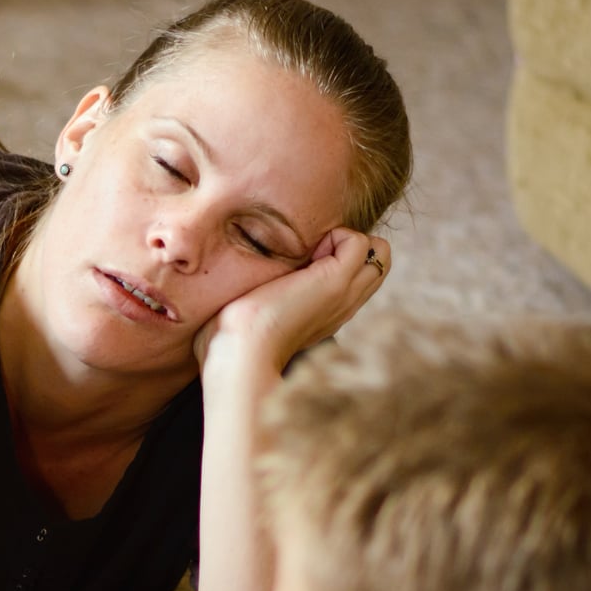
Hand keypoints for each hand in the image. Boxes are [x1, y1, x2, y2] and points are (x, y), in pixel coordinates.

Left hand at [194, 228, 391, 374]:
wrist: (237, 357)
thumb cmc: (226, 346)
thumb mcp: (241, 318)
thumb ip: (245, 301)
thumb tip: (211, 298)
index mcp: (322, 314)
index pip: (352, 276)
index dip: (332, 257)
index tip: (296, 264)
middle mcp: (341, 305)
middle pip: (376, 262)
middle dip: (346, 243)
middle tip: (306, 253)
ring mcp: (343, 294)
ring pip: (378, 250)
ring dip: (344, 238)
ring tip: (308, 253)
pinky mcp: (336, 282)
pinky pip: (362, 241)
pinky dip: (337, 234)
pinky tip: (305, 252)